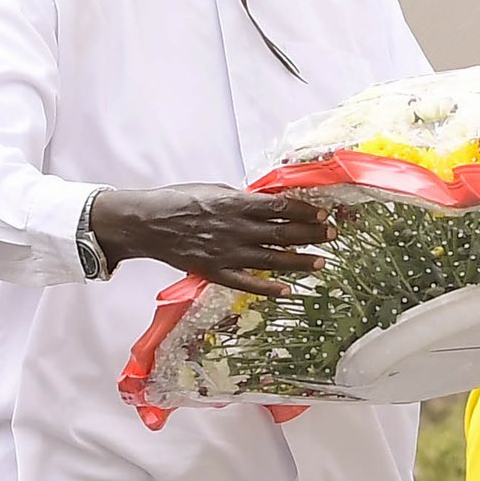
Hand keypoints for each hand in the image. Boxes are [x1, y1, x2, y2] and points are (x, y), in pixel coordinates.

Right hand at [88, 186, 337, 297]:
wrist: (147, 223)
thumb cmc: (179, 199)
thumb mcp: (213, 189)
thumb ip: (241, 198)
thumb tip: (269, 202)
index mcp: (235, 203)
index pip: (280, 207)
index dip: (304, 212)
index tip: (323, 214)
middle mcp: (235, 228)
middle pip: (282, 233)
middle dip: (311, 235)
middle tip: (332, 235)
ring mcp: (227, 253)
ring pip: (271, 259)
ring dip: (299, 262)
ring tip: (322, 262)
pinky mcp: (215, 272)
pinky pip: (246, 283)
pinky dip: (268, 288)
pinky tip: (287, 291)